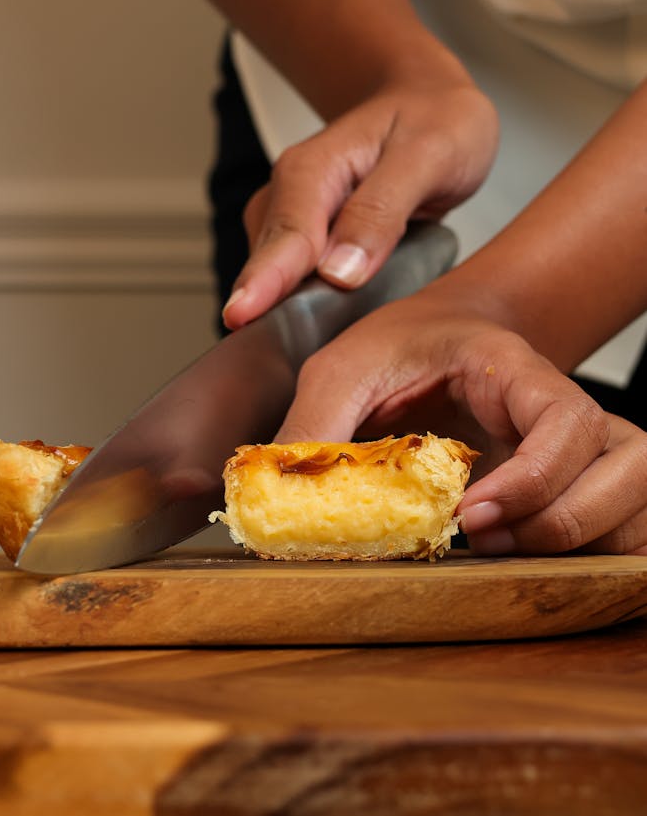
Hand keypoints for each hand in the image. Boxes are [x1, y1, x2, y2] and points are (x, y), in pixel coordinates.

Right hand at [222, 76, 497, 328]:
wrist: (429, 105)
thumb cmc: (434, 122)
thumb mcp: (428, 154)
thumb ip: (382, 211)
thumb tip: (338, 274)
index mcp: (313, 169)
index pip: (286, 235)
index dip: (265, 280)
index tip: (241, 317)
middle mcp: (290, 196)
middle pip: (271, 267)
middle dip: (271, 313)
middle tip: (281, 362)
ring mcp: (293, 221)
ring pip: (280, 281)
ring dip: (292, 316)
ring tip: (312, 355)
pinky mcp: (306, 245)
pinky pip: (297, 284)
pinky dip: (309, 308)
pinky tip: (328, 332)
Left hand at [274, 294, 646, 555]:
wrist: (433, 339)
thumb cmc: (400, 344)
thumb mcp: (343, 368)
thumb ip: (314, 424)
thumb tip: (279, 496)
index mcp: (514, 371)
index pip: (568, 421)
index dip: (537, 477)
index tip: (474, 512)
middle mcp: (560, 410)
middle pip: (631, 466)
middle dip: (568, 520)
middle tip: (488, 538)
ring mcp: (575, 450)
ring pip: (638, 499)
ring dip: (587, 538)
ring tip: (506, 548)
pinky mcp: (567, 482)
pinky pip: (620, 522)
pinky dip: (592, 549)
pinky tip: (528, 551)